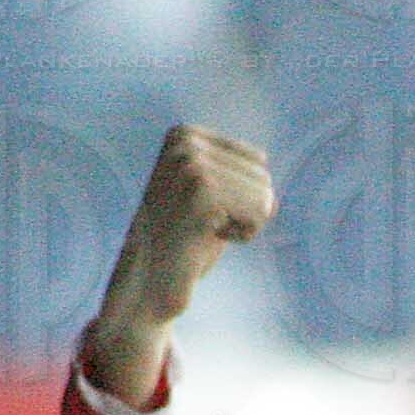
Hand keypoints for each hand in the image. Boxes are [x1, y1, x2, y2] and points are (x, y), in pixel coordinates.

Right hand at [82, 126, 274, 408]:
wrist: (148, 279)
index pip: (258, 162)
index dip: (241, 197)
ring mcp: (191, 164)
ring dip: (242, 224)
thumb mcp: (207, 196)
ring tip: (203, 231)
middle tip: (202, 225)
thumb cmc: (183, 241)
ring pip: (265, 196)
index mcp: (184, 135)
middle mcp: (185, 142)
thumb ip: (232, 176)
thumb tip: (267, 168)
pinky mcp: (202, 191)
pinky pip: (259, 213)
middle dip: (244, 211)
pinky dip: (242, 235)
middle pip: (263, 178)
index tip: (204, 210)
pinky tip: (206, 237)